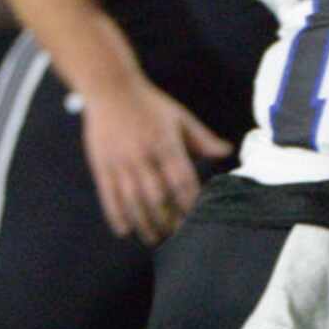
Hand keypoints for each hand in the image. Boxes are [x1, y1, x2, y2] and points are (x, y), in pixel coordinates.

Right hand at [77, 79, 233, 245]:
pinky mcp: (101, 165)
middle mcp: (143, 155)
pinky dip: (116, 215)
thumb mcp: (180, 118)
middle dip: (169, 219)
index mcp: (166, 143)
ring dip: (145, 223)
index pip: (182, 180)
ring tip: (155, 239)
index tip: (198, 220)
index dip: (190, 203)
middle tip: (178, 238)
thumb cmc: (150, 104)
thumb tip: (227, 151)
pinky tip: (125, 231)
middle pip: (157, 196)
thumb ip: (203, 139)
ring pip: (133, 200)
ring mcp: (120, 161)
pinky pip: (108, 195)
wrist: (110, 88)